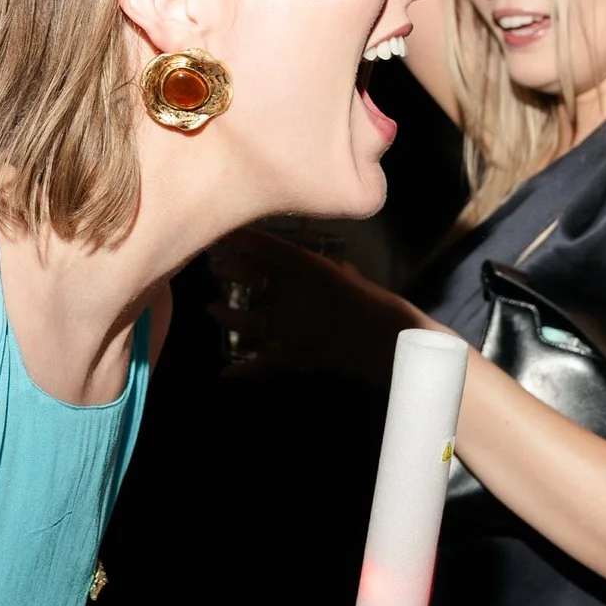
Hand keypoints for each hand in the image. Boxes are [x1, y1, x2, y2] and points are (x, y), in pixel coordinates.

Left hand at [204, 230, 419, 384]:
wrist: (394, 342)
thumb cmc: (381, 306)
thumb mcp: (354, 278)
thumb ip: (332, 271)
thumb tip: (323, 265)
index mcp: (315, 271)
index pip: (272, 249)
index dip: (246, 240)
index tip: (227, 232)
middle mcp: (298, 296)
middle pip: (254, 278)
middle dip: (231, 271)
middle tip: (213, 264)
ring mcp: (294, 328)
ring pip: (249, 320)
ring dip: (227, 314)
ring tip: (210, 308)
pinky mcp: (297, 355)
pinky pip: (264, 364)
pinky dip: (245, 370)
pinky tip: (226, 372)